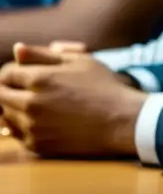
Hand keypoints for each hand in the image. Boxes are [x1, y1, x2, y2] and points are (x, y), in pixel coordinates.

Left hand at [0, 43, 145, 156]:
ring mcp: (32, 127)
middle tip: (28, 89)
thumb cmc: (104, 86)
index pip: (6, 74)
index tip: (24, 75)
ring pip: (4, 116)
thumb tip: (16, 49)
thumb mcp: (79, 61)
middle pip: (0, 95)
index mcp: (39, 79)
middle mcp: (30, 104)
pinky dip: (21, 125)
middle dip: (9, 90)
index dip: (13, 73)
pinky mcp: (36, 145)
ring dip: (13, 108)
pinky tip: (40, 120)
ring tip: (35, 104)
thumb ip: (43, 54)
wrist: (120, 120)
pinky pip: (15, 134)